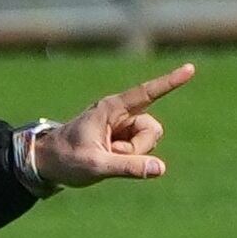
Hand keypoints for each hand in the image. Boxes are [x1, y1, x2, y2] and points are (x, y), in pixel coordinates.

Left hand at [34, 62, 195, 186]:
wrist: (45, 162)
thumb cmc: (65, 159)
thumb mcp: (95, 166)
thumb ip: (128, 167)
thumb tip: (160, 168)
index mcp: (110, 109)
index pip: (146, 93)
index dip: (170, 82)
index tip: (190, 69)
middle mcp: (120, 113)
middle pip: (153, 129)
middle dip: (139, 148)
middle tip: (111, 155)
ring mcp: (123, 125)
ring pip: (149, 141)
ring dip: (132, 154)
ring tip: (105, 157)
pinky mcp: (123, 137)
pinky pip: (140, 149)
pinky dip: (129, 158)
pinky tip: (108, 158)